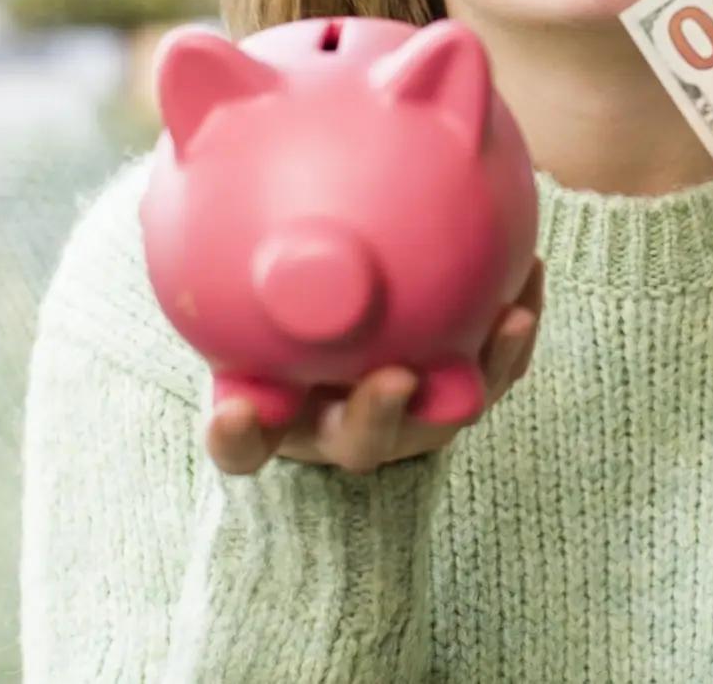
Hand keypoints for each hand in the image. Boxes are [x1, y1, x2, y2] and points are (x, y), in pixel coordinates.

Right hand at [203, 257, 545, 476]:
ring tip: (511, 316)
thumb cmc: (288, 347)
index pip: (249, 446)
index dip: (239, 436)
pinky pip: (497, 364)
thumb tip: (184, 269)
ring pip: (451, 404)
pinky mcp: (464, 386)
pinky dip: (516, 325)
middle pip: (369, 438)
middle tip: (395, 378)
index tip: (231, 412)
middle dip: (382, 414)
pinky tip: (528, 267)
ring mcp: (416, 414)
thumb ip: (224, 312)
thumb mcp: (246, 340)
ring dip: (485, 365)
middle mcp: (354, 430)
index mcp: (282, 422)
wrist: (351, 356)